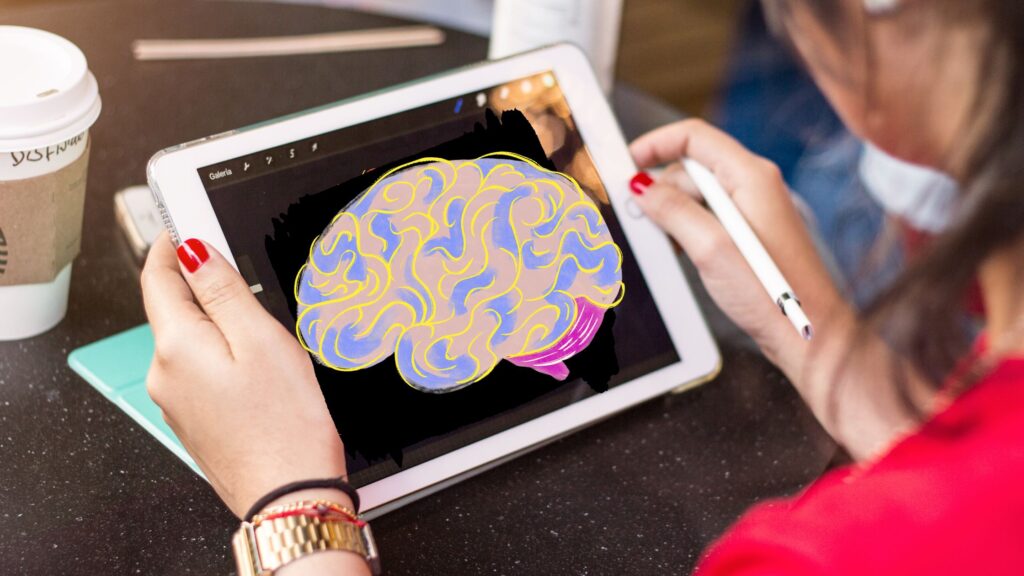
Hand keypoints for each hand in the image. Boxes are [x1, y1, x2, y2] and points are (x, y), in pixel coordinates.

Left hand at [141, 233, 347, 517]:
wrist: (290, 492)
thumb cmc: (285, 423)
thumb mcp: (261, 340)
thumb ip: (223, 291)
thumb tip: (193, 250)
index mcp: (176, 346)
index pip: (156, 277)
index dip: (170, 242)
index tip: (187, 218)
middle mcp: (165, 373)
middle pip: (171, 307)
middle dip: (200, 281)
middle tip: (239, 265)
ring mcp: (177, 399)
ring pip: (188, 339)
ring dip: (214, 319)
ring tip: (260, 322)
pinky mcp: (195, 418)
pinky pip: (199, 369)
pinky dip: (220, 351)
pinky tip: (255, 363)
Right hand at [628, 119, 849, 377]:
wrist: (807, 334)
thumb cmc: (770, 295)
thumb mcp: (710, 249)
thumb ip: (673, 211)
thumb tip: (640, 186)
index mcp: (751, 176)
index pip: (694, 137)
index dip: (655, 144)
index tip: (625, 163)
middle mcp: (755, 185)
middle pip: (692, 166)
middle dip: (660, 187)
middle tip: (635, 217)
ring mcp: (754, 208)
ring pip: (697, 194)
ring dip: (672, 212)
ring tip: (659, 242)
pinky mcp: (750, 232)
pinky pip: (708, 216)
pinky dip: (686, 227)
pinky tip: (679, 253)